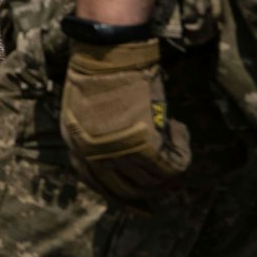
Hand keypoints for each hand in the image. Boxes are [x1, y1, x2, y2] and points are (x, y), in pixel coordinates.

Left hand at [59, 37, 190, 206]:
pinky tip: (180, 130)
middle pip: (127, 190)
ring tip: (174, 139)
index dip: (121, 196)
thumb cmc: (97, 70)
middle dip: (150, 188)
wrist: (108, 52)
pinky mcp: (143, 144)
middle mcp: (93, 154)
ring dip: (168, 166)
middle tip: (167, 178)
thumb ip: (94, 135)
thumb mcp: (81, 108)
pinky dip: (182, 150)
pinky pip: (172, 164)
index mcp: (74, 143)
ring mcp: (117, 151)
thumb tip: (119, 156)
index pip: (97, 184)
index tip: (140, 204)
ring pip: (153, 181)